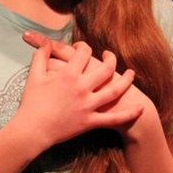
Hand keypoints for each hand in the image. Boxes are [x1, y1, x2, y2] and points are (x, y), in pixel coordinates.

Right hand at [17, 34, 142, 148]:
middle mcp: (82, 88)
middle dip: (111, 59)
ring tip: (132, 74)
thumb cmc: (31, 103)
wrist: (32, 130)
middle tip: (110, 55)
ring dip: (126, 81)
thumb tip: (48, 42)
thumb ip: (41, 55)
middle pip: (105, 69)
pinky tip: (140, 109)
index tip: (82, 48)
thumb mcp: (34, 75)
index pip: (84, 53)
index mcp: (68, 75)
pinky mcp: (90, 121)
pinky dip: (128, 114)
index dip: (84, 47)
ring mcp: (88, 105)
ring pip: (114, 91)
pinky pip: (113, 119)